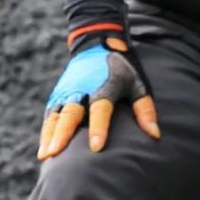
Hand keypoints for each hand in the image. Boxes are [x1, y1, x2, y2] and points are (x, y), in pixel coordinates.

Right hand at [37, 31, 160, 159]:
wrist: (97, 42)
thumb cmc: (122, 69)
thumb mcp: (138, 84)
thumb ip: (145, 109)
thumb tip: (155, 135)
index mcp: (105, 87)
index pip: (101, 109)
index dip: (99, 128)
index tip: (96, 148)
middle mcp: (82, 89)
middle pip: (71, 113)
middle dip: (63, 134)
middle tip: (56, 154)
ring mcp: (68, 91)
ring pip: (56, 115)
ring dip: (50, 136)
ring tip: (46, 156)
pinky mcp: (59, 93)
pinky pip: (50, 115)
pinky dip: (46, 132)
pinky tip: (44, 151)